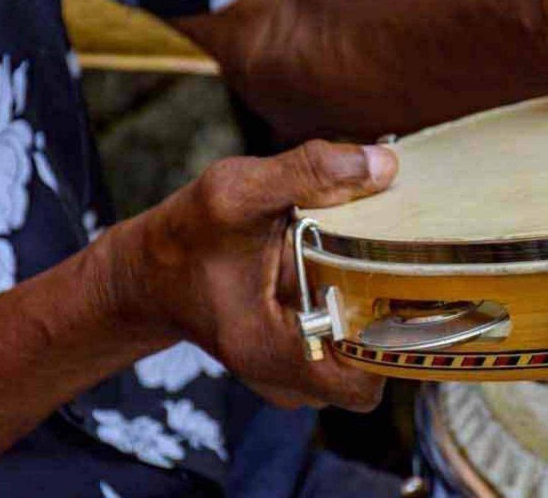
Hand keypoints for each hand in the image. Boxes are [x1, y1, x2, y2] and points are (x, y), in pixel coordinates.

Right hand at [108, 140, 398, 410]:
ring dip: (370, 313)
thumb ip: (309, 173)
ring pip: (361, 359)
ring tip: (359, 265)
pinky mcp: (296, 359)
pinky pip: (344, 349)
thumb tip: (384, 165)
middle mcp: (287, 380)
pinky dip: (351, 313)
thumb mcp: (236, 190)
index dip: (393, 338)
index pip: (364, 382)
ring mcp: (292, 377)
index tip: (398, 284)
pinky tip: (340, 272)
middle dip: (386, 318)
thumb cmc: (186, 235)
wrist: (149, 270)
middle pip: (371, 369)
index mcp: (272, 353)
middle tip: (383, 265)